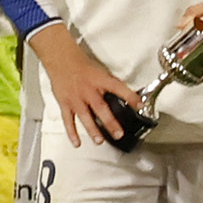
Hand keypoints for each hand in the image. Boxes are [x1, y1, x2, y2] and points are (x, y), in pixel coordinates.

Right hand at [31, 29, 134, 144]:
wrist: (62, 60)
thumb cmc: (83, 66)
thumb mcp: (102, 72)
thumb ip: (113, 85)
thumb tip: (130, 95)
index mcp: (100, 81)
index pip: (118, 88)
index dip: (130, 97)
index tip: (140, 105)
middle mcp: (88, 91)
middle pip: (101, 108)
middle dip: (110, 122)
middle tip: (118, 133)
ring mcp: (76, 98)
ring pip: (84, 116)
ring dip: (92, 130)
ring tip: (99, 141)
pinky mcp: (65, 103)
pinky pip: (68, 120)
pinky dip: (72, 132)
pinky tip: (77, 142)